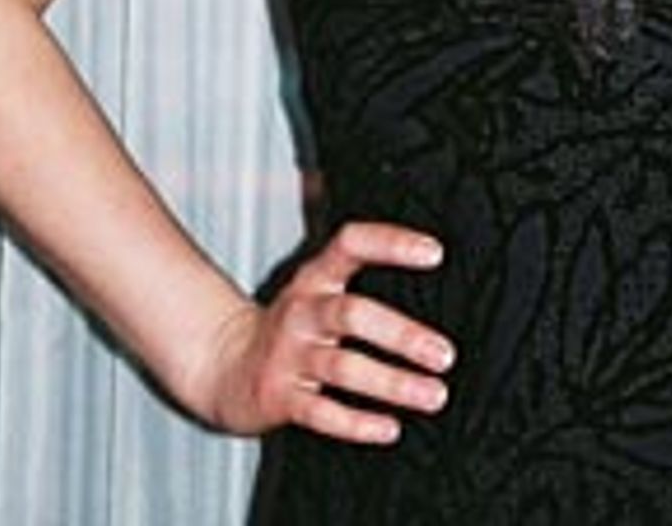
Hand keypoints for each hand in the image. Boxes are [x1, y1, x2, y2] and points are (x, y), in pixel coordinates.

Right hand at [191, 221, 454, 443]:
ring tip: (435, 395)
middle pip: (353, 314)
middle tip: (445, 355)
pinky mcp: (279, 396)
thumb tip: (434, 272)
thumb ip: (361, 279)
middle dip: (402, 335)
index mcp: (315, 277)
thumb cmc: (293, 327)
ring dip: (393, 383)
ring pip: (343, 367)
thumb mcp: (318, 290)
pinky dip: (357, 423)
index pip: (351, 244)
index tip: (434, 253)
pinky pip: (321, 412)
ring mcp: (288, 354)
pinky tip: (390, 428)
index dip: (390, 243)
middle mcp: (302, 311)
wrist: (226, 366)